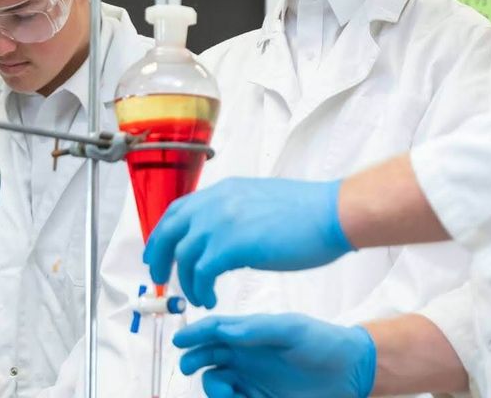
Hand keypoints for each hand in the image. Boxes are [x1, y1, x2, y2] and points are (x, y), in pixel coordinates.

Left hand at [143, 178, 351, 307]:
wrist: (331, 214)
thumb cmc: (306, 214)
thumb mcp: (258, 203)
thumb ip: (234, 214)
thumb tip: (223, 236)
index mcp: (223, 191)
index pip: (177, 210)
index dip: (162, 234)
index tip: (159, 253)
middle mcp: (215, 203)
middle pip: (169, 232)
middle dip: (159, 258)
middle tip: (161, 280)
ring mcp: (221, 222)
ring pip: (184, 257)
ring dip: (187, 282)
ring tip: (200, 298)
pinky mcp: (231, 245)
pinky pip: (201, 273)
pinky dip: (201, 290)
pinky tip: (211, 299)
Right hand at [175, 313, 375, 397]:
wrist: (352, 373)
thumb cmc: (323, 342)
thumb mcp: (292, 330)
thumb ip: (257, 328)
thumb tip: (224, 329)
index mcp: (250, 333)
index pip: (215, 330)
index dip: (195, 334)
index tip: (180, 341)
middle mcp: (246, 356)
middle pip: (208, 359)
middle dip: (195, 362)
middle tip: (191, 367)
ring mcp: (252, 381)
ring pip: (217, 385)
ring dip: (214, 389)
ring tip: (228, 393)